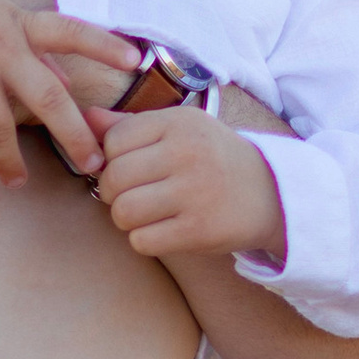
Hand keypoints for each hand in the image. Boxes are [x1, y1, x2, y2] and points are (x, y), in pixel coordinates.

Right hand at [0, 0, 131, 191]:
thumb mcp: (4, 18)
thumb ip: (39, 50)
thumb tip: (73, 85)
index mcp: (21, 25)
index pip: (71, 31)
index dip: (104, 45)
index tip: (137, 62)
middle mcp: (0, 48)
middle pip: (46, 98)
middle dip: (73, 135)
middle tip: (93, 165)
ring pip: (0, 128)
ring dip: (13, 161)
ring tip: (21, 182)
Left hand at [97, 105, 288, 261]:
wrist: (272, 194)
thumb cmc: (213, 159)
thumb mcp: (180, 130)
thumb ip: (130, 125)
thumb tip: (85, 118)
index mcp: (179, 123)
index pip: (114, 140)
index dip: (110, 159)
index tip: (127, 168)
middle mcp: (188, 153)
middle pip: (114, 178)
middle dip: (112, 193)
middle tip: (130, 195)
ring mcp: (195, 192)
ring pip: (123, 212)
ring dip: (125, 219)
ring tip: (144, 214)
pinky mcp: (199, 229)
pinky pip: (142, 241)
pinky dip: (144, 240)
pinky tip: (162, 230)